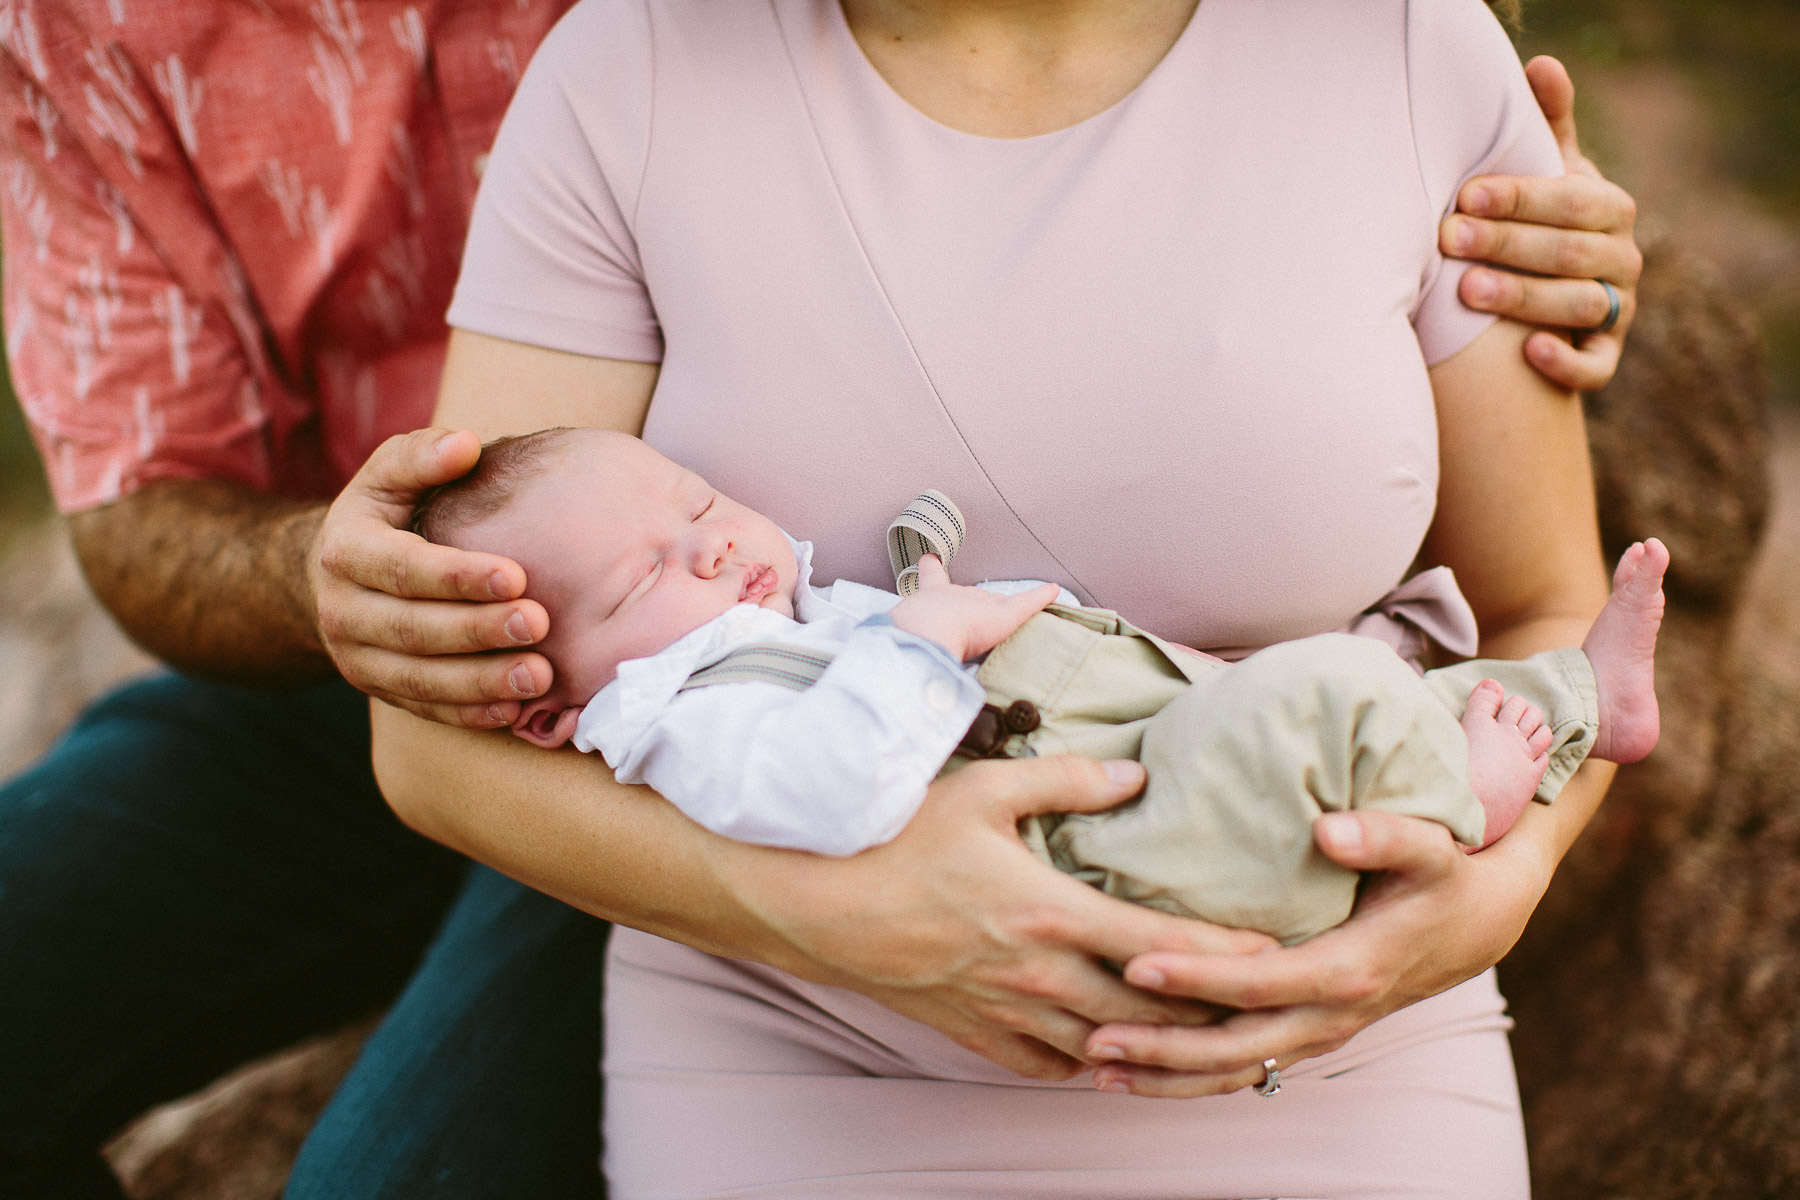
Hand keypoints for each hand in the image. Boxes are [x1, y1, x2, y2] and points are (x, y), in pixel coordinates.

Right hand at [309, 428, 554, 726]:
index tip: (517, 576)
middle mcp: (344, 612)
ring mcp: (360, 659)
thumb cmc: (382, 515)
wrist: (334, 576)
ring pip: (421, 679)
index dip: (458, 575)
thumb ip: (421, 456)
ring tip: (539, 677)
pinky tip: (515, 711)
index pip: (403, 568)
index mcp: (346, 552)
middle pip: (414, 629)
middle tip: (538, 623)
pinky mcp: (383, 691)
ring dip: (481, 682)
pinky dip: (470, 714)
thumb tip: (464, 443)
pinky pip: (426, 709)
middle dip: (478, 630)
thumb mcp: (387, 475)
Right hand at [710, 754, 1276, 1079]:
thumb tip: (1137, 777)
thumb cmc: (895, 837)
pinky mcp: (973, 1032)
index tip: (1278, 950)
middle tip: (1264, 1003)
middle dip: (1213, 1012)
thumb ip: (1068, 779)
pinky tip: (1108, 1051)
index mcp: (1050, 912)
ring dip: (1158, 1048)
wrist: (813, 903)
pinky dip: (1088, 1063)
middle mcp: (1038, 975)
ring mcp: (1005, 1012)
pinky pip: (1046, 1065)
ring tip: (1205, 1039)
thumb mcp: (983, 789)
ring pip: (1105, 1050)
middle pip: (1149, 1011)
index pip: (1162, 945)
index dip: (1228, 952)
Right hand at [889, 555, 1058, 660]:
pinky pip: (1028, 603)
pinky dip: (1040, 597)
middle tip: (976, 610)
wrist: (924, 634)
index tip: (930, 559)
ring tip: (1020, 603)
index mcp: (930, 599)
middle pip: (970, 596)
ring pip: (997, 603)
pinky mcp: (1005, 615)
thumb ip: (906, 644)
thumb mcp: (904, 636)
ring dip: (1005, 606)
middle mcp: (956, 594)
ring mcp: (981, 603)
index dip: (932, 571)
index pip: (932, 580)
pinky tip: (1053, 592)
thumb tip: (889, 673)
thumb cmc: (908, 638)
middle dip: (974, 602)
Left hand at [1079, 808, 1551, 1096]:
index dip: (1198, 978)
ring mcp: (1318, 1034)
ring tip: (1096, 1067)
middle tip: (1093, 1035)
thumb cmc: (1444, 875)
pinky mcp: (1307, 1036)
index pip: (1259, 983)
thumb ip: (1385, 835)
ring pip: (1234, 1071)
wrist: (1480, 921)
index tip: (1137, 963)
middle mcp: (1331, 1015)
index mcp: (1351, 970)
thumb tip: (1330, 830)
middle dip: (1163, 1046)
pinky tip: (1136, 1074)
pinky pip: (1243, 1070)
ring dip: (1166, 1076)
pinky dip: (1189, 1079)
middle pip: (1235, 1046)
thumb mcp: (1430, 848)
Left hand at [1440, 55, 1641, 391]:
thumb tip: (1539, 64)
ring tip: (1469, 292)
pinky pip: (1597, 368)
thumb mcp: (1549, 171)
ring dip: (1525, 298)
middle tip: (1448, 240)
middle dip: (1506, 245)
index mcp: (1610, 208)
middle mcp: (1621, 258)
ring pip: (1578, 306)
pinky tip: (1529, 353)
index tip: (1464, 196)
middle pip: (1568, 253)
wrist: (1550, 292)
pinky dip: (1567, 364)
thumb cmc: (1539, 219)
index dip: (1519, 198)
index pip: (1569, 200)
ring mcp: (1617, 309)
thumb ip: (1546, 125)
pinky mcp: (1605, 355)